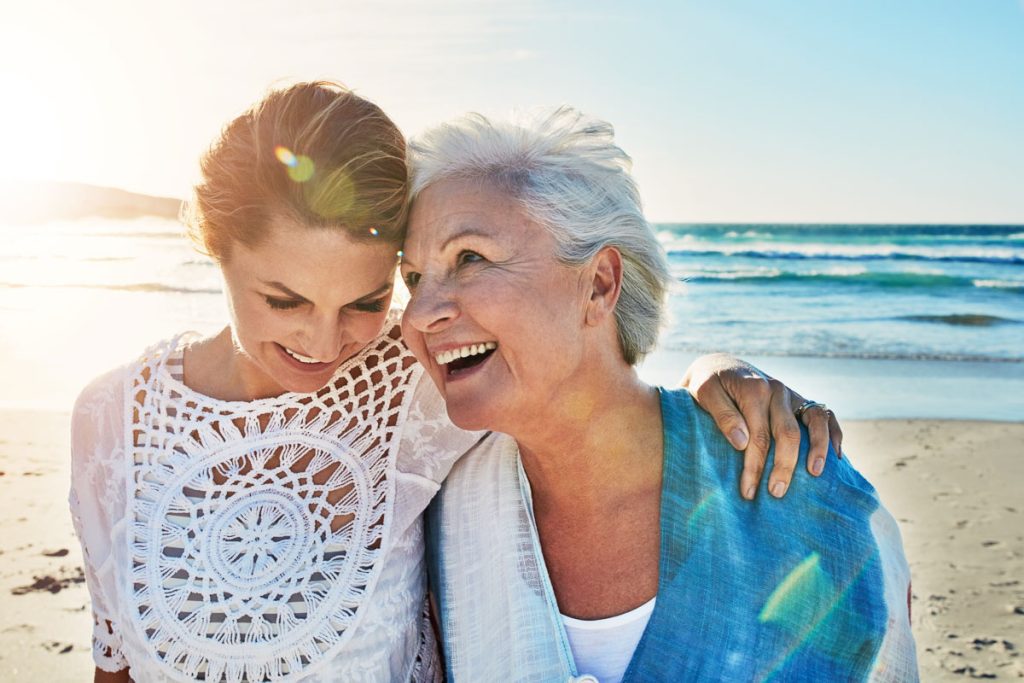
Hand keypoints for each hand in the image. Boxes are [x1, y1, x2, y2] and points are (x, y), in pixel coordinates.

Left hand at [681, 354, 842, 499]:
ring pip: (815, 421)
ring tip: (814, 474)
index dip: (754, 466)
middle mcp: (777, 390)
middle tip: (776, 493)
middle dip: (783, 466)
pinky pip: (825, 415)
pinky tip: (836, 457)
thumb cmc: (709, 385)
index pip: (759, 435)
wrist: (721, 367)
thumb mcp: (704, 392)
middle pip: (787, 433)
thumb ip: (722, 415)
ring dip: (818, 449)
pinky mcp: (800, 400)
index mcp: (754, 389)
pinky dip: (834, 434)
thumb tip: (743, 442)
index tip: (748, 491)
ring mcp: (792, 395)